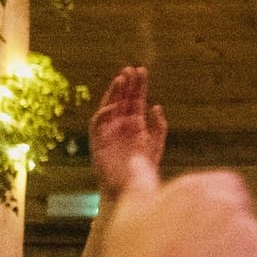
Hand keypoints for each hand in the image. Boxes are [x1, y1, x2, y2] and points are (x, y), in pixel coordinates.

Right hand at [88, 66, 166, 198]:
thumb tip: (157, 106)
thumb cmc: (143, 168)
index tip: (141, 71)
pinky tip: (113, 106)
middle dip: (126, 85)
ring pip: (109, 106)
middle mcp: (121, 125)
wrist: (130, 187)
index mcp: (135, 124)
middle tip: (131, 69)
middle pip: (122, 100)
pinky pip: (97, 123)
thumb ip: (158, 126)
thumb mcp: (156, 144)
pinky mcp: (98, 141)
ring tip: (121, 79)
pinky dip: (103, 114)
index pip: (135, 100)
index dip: (138, 86)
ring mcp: (109, 131)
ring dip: (113, 93)